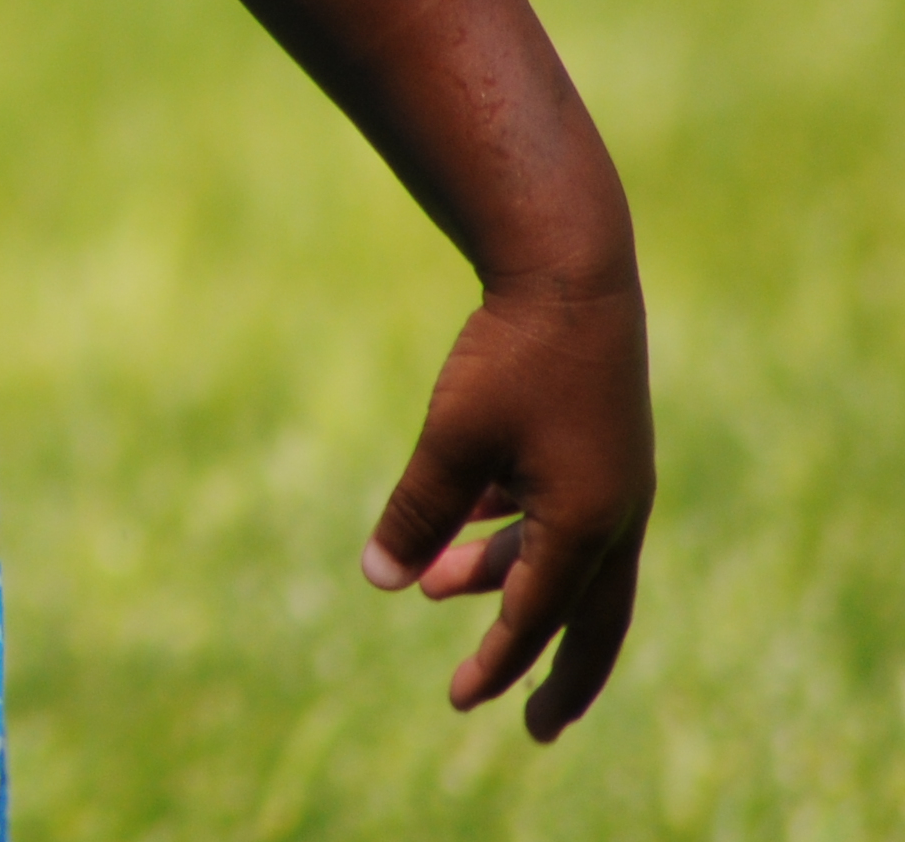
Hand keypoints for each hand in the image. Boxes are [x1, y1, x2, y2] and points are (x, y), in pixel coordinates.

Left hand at [361, 276, 653, 739]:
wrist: (570, 270)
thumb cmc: (510, 358)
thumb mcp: (451, 440)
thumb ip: (418, 512)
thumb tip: (380, 582)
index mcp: (588, 523)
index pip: (538, 617)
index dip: (498, 664)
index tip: (461, 701)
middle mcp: (616, 512)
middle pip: (590, 617)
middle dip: (556, 671)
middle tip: (536, 727)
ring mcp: (616, 478)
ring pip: (568, 558)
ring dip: (506, 578)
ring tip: (435, 587)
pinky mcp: (600, 446)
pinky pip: (562, 511)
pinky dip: (517, 527)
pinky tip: (469, 522)